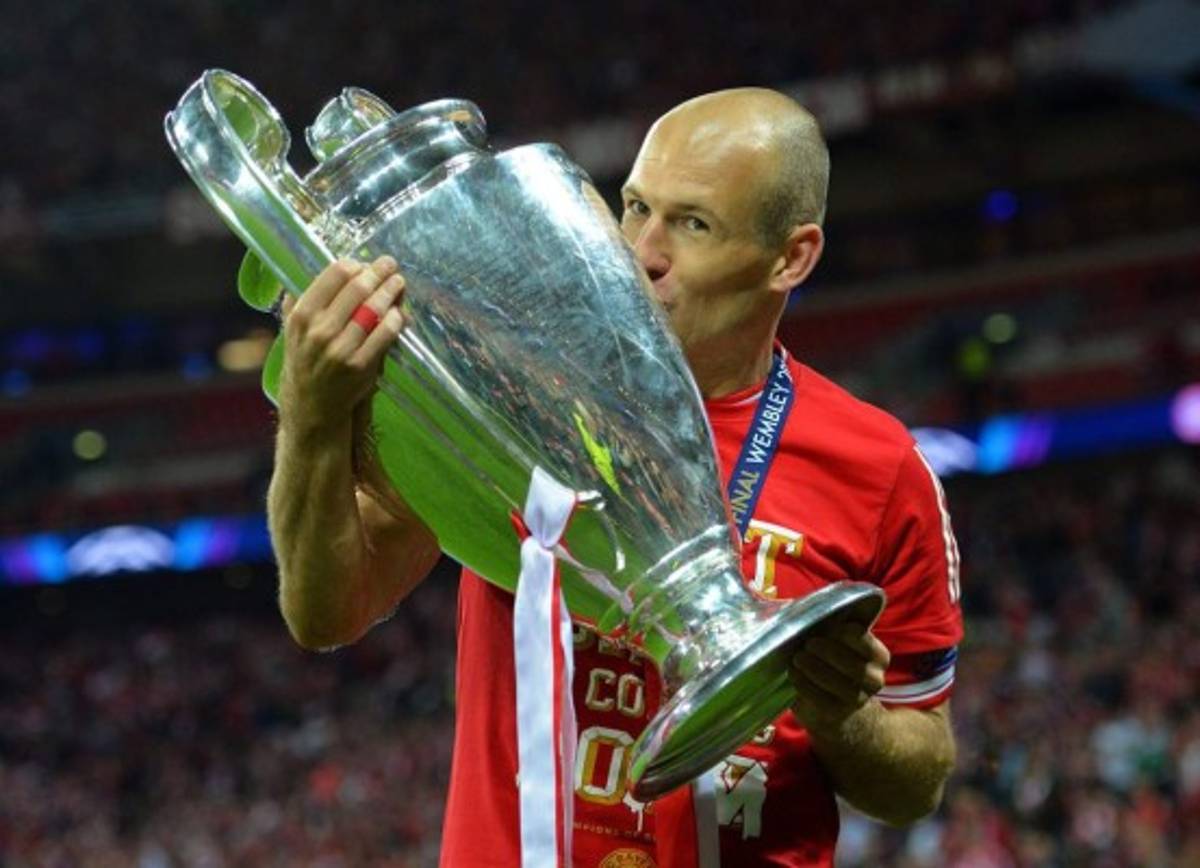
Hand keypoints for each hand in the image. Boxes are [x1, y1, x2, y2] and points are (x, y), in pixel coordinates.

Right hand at [278, 256, 406, 436]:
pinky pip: (385, 334)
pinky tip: (399, 312)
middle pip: (358, 288)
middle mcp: (319, 330)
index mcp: (302, 315)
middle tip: (390, 264)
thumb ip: (301, 299)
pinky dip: (395, 319)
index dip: (355, 265)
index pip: (334, 275)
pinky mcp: (361, 366)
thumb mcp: (292, 328)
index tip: (364, 263)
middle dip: (378, 272)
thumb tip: (318, 269)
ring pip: (374, 309)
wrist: (311, 404)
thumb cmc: (304, 360)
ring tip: (398, 282)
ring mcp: (341, 349)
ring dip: (391, 291)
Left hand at [789, 620, 889, 736]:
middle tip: (808, 644)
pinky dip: (805, 685)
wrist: (834, 704)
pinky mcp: (838, 713)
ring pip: (838, 684)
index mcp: (878, 656)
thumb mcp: (836, 642)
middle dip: (828, 652)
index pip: (864, 641)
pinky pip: (822, 699)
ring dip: (815, 668)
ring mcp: (858, 699)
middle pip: (853, 665)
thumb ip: (828, 625)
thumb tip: (799, 607)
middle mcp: (874, 679)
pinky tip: (794, 675)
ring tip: (797, 659)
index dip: (843, 633)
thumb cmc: (832, 661)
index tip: (827, 628)